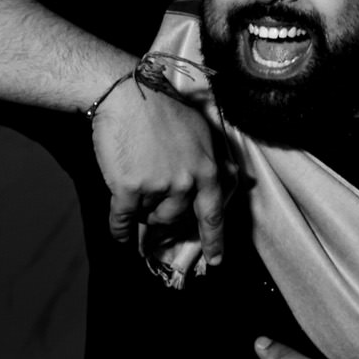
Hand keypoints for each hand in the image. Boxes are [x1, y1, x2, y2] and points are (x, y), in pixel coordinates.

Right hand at [93, 78, 225, 285]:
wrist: (129, 97)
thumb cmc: (166, 112)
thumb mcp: (203, 134)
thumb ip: (216, 160)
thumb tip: (237, 178)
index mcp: (208, 169)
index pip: (214, 213)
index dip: (214, 240)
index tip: (216, 261)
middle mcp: (186, 182)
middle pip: (176, 218)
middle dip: (165, 217)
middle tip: (155, 203)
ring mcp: (158, 187)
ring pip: (150, 216)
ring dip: (143, 212)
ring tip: (137, 186)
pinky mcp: (129, 189)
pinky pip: (124, 220)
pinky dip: (120, 231)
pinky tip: (121, 236)